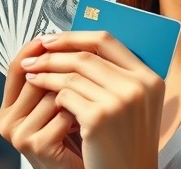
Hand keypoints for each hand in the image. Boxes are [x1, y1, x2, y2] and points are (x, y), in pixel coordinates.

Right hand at [0, 38, 84, 168]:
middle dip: (63, 75)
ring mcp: (19, 134)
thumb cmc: (73, 139)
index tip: (51, 37)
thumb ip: (51, 81)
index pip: (15, 69)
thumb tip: (60, 40)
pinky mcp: (35, 144)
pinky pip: (64, 113)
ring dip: (76, 97)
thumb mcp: (56, 107)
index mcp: (9, 107)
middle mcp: (7, 120)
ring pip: (52, 94)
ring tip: (88, 106)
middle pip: (35, 78)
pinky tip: (86, 125)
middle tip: (86, 78)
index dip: (32, 50)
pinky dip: (80, 115)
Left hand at [22, 31, 163, 168]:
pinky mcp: (100, 118)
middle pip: (86, 55)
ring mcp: (120, 102)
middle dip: (54, 53)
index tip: (52, 39)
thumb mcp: (133, 106)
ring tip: (30, 73)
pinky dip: (51, 94)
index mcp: (149, 78)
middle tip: (33, 55)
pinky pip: (65, 96)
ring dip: (46, 72)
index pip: (107, 41)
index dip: (75, 36)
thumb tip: (75, 47)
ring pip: (72, 74)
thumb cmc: (127, 143)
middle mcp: (138, 86)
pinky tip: (42, 96)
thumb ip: (116, 77)